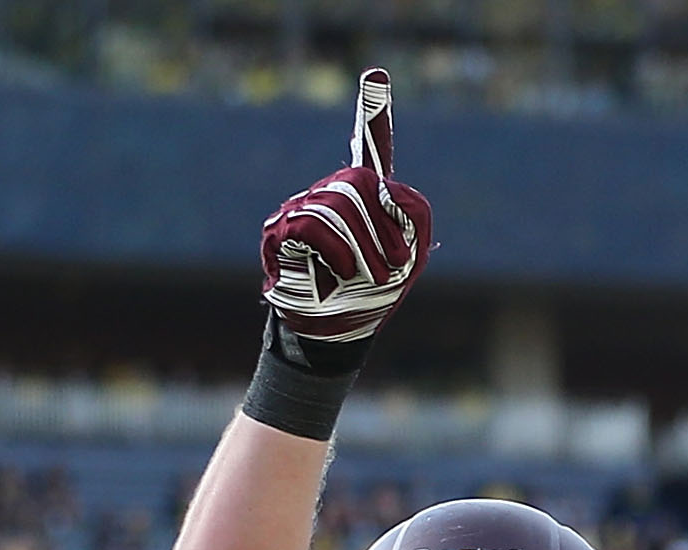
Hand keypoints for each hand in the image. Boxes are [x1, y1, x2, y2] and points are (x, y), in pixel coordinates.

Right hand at [259, 68, 433, 345]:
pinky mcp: (279, 230)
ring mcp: (301, 208)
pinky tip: (340, 273)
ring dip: (364, 248)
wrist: (332, 336)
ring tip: (368, 280)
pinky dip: (336, 251)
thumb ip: (408, 215)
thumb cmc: (368, 297)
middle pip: (359, 183)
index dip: (374, 115)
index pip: (370, 149)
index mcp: (364, 198)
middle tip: (396, 269)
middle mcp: (329, 194)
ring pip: (338, 204)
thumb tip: (382, 186)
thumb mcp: (406, 258)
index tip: (375, 75)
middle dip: (384, 227)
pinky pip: (314, 225)